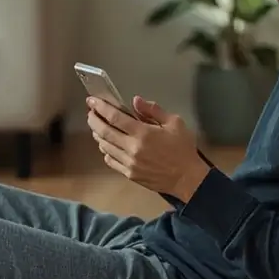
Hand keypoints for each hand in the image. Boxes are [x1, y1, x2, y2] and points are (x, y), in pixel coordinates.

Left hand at [86, 95, 209, 200]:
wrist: (187, 178)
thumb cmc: (183, 149)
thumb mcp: (175, 123)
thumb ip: (153, 111)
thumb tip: (135, 100)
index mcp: (143, 133)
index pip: (115, 117)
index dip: (101, 107)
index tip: (92, 100)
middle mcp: (132, 148)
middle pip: (104, 131)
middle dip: (94, 120)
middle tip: (90, 112)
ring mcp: (129, 163)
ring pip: (105, 146)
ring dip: (98, 134)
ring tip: (97, 126)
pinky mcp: (129, 174)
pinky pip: (110, 161)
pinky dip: (106, 150)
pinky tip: (107, 145)